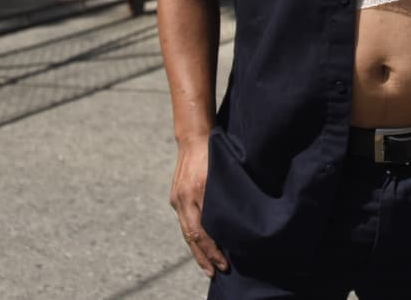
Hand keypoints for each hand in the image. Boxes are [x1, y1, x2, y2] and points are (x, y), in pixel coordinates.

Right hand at [169, 137, 227, 275]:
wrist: (194, 137)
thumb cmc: (215, 152)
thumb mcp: (223, 172)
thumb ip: (224, 196)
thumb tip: (234, 222)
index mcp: (196, 192)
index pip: (203, 231)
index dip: (214, 250)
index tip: (224, 263)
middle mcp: (183, 199)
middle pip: (192, 237)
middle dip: (204, 257)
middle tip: (217, 272)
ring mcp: (177, 199)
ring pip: (186, 232)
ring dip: (197, 251)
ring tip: (207, 266)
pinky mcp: (176, 197)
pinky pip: (185, 222)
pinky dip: (193, 236)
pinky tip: (200, 245)